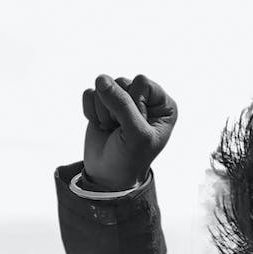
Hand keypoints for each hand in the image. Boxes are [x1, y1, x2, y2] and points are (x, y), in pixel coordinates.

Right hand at [82, 74, 177, 189]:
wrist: (109, 175)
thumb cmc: (131, 157)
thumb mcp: (135, 133)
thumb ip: (122, 104)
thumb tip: (101, 79)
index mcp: (163, 104)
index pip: (142, 82)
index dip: (135, 103)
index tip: (137, 124)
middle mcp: (144, 98)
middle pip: (122, 82)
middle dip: (116, 109)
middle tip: (122, 130)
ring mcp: (122, 100)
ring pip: (103, 86)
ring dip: (103, 112)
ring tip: (113, 129)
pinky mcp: (102, 103)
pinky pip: (89, 93)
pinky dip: (91, 112)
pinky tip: (101, 126)